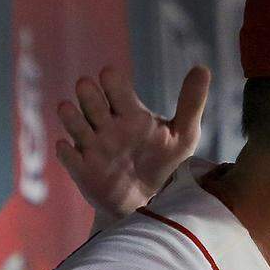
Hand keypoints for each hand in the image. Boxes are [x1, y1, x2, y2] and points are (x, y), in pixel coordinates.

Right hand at [56, 65, 209, 227]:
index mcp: (130, 113)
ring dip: (71, 117)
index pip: (116, 89)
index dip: (111, 81)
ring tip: (67, 108)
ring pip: (76, 125)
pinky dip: (67, 153)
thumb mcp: (184, 134)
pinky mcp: (84, 170)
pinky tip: (67, 148)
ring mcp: (94, 147)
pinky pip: (69, 158)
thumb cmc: (166, 162)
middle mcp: (108, 126)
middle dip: (88, 96)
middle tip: (87, 86)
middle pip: (91, 103)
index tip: (109, 75)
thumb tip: (202, 68)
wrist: (151, 201)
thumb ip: (191, 103)